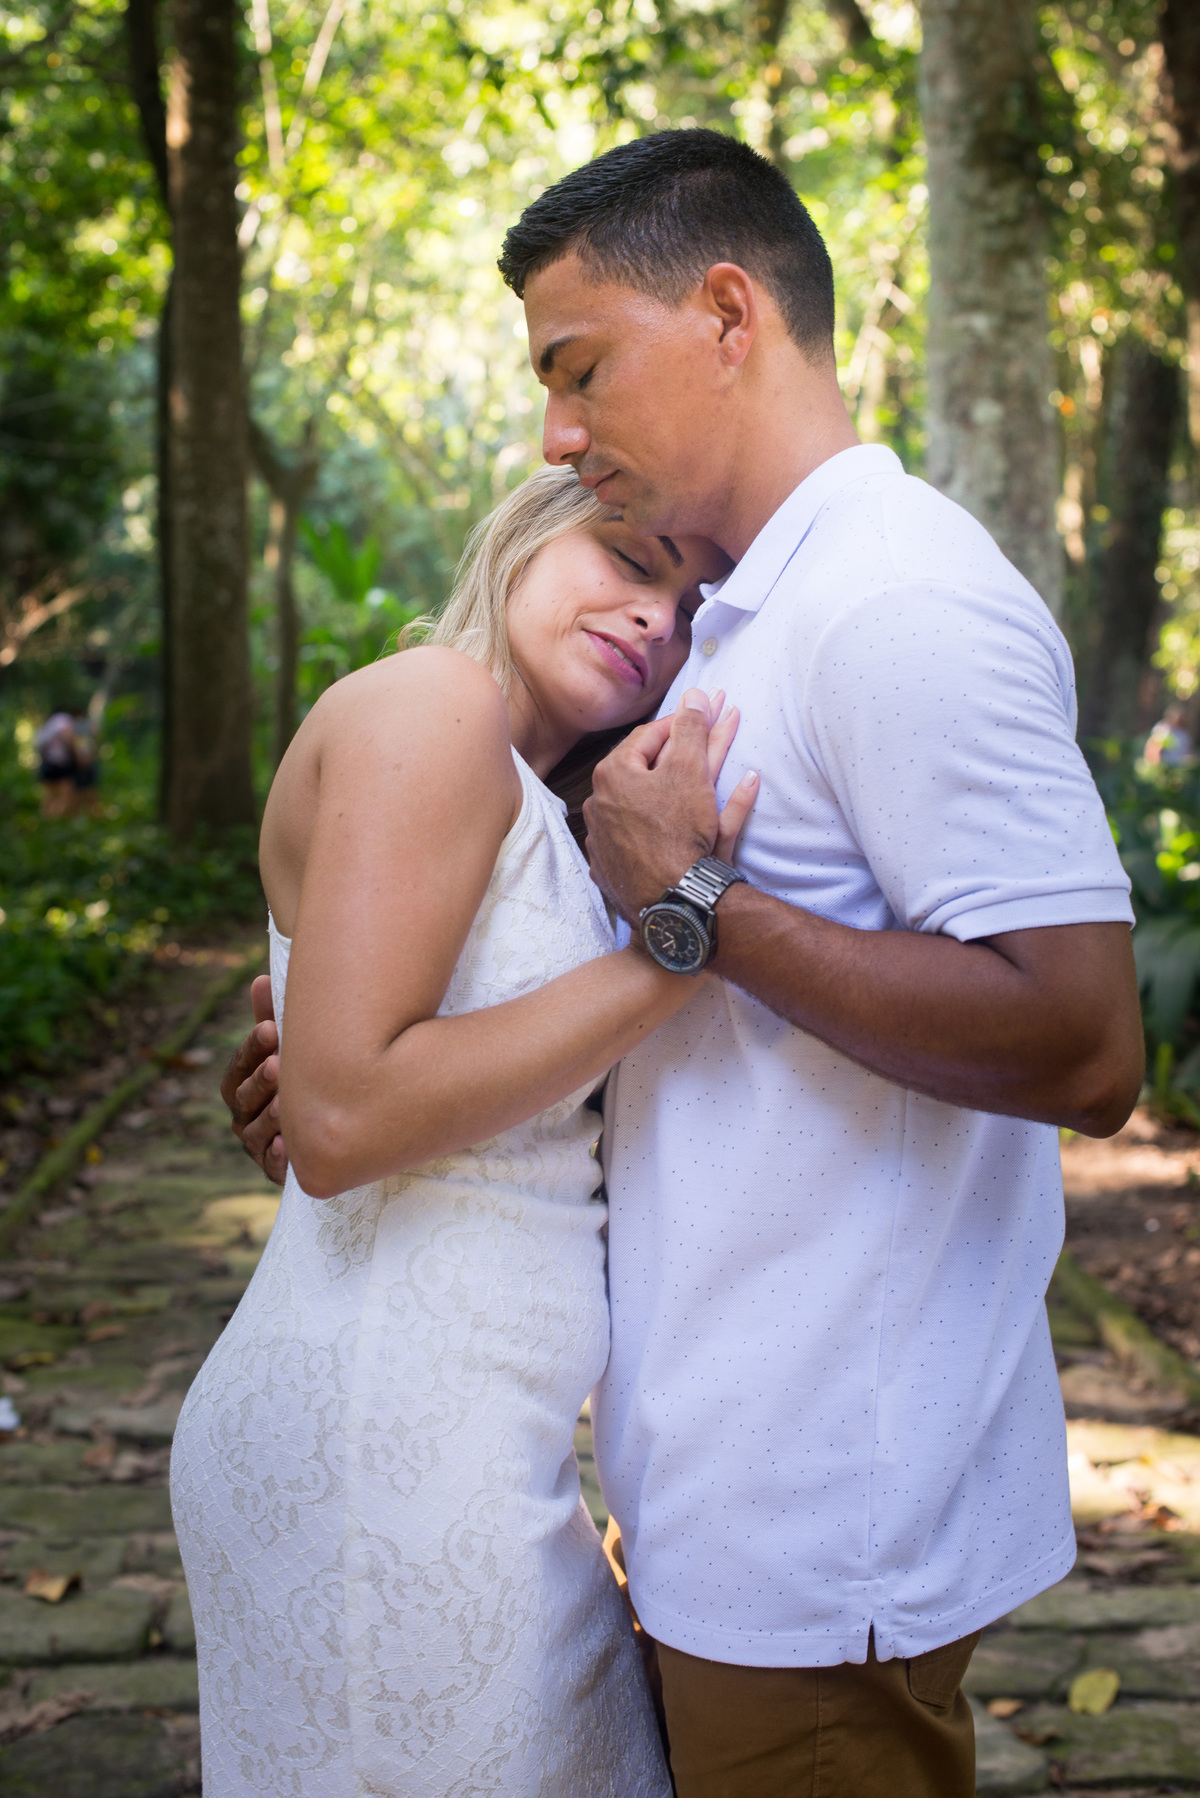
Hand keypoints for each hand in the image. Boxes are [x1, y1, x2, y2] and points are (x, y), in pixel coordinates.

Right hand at [220, 973, 288, 1185]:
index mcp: (243, 1086)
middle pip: (243, 1099)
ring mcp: (259, 1145)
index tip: (270, 1028)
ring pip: (255, 1133)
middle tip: (278, 1064)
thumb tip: (261, 979)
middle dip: (260, 1080)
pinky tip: (289, 1145)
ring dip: (269, 1118)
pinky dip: (279, 1158)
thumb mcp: (292, 1047)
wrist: (336, 1128)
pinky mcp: (277, 1172)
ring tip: (284, 1105)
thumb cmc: (306, 1078)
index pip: (239, 1066)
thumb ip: (274, 1018)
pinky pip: (273, 1168)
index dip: (252, 1048)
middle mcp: (245, 1117)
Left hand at [583, 689, 758, 922]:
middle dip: (677, 755)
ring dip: (671, 790)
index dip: (682, 724)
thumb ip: (692, 728)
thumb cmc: (679, 832)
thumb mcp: (690, 771)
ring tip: (700, 782)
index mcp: (612, 775)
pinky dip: (660, 828)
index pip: (649, 736)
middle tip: (704, 744)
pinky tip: (679, 824)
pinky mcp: (613, 870)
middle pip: (644, 770)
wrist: (672, 902)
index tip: (705, 718)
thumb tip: (695, 695)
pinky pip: (639, 839)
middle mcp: (599, 805)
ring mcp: (604, 840)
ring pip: (641, 805)